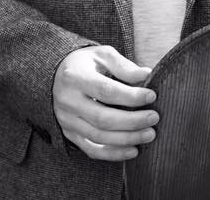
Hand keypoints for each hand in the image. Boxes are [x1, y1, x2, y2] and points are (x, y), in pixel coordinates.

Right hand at [52, 45, 158, 161]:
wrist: (56, 74)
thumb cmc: (85, 63)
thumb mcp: (102, 55)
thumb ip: (124, 66)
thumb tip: (146, 75)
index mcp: (75, 77)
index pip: (106, 91)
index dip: (130, 96)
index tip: (151, 96)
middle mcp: (68, 101)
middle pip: (102, 118)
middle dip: (132, 121)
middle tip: (154, 118)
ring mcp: (67, 120)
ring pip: (99, 137)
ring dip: (127, 139)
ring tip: (149, 134)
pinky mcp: (70, 134)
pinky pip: (92, 150)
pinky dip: (113, 154)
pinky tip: (133, 150)